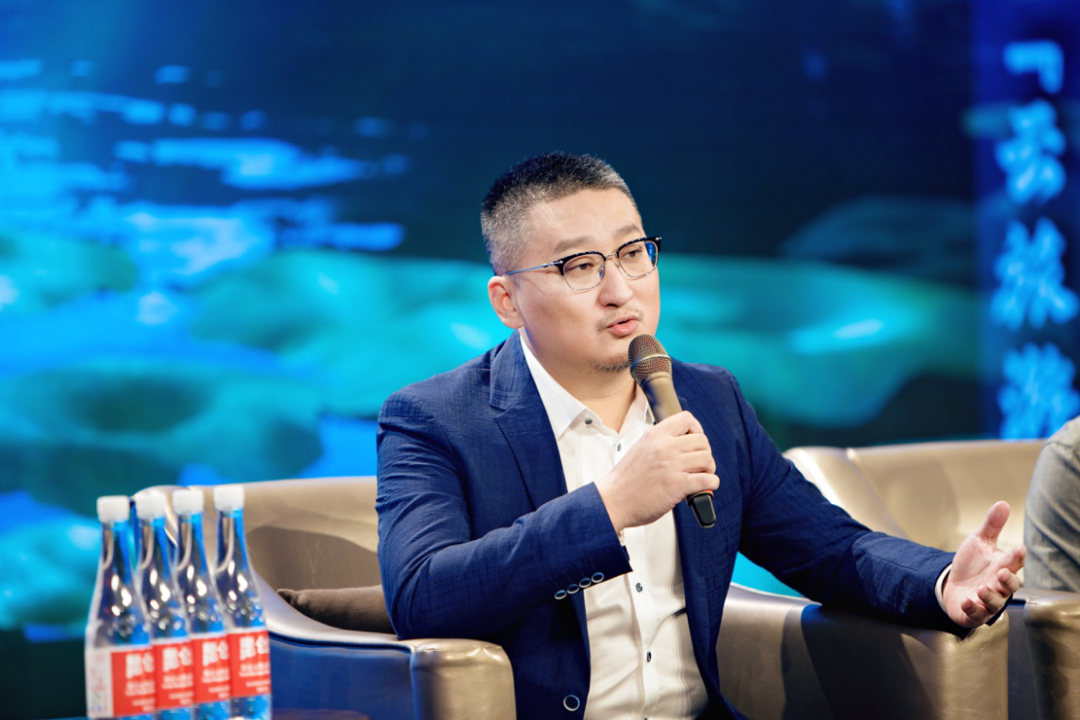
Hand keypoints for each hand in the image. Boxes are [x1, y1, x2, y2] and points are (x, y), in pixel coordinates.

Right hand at [596, 411, 719, 531]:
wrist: (613, 501)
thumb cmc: (626, 480)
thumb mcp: (640, 449)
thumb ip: (659, 443)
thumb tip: (682, 445)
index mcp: (655, 436)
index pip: (686, 418)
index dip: (696, 429)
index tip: (694, 441)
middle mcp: (664, 447)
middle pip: (702, 441)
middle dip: (705, 453)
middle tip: (699, 464)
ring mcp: (671, 466)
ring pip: (707, 459)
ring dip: (709, 469)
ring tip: (701, 476)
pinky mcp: (677, 485)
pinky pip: (708, 480)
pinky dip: (710, 485)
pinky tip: (703, 488)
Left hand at [942, 501, 1025, 627]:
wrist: (953, 585)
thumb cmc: (972, 565)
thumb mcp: (979, 542)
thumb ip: (992, 525)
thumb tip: (1004, 503)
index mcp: (1002, 567)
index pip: (1014, 563)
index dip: (1017, 557)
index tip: (1019, 548)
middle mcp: (998, 586)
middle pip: (1009, 586)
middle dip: (1007, 580)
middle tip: (1001, 572)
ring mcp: (987, 601)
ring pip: (995, 603)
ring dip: (990, 596)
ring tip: (982, 588)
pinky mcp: (974, 613)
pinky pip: (976, 614)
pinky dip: (973, 609)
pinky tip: (967, 601)